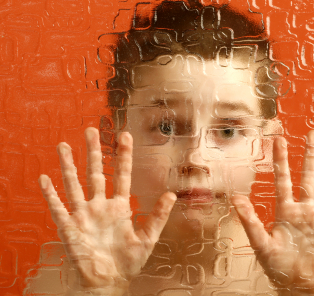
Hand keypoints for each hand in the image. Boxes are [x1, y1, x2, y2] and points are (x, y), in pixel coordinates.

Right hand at [38, 128, 175, 292]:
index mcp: (119, 207)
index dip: (123, 156)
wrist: (107, 282)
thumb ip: (158, 216)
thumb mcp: (148, 239)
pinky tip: (45, 179)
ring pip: (74, 184)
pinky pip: (58, 207)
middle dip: (93, 151)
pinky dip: (51, 194)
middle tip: (91, 130)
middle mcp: (100, 206)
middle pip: (95, 172)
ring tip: (63, 145)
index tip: (124, 136)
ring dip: (68, 165)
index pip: (121, 175)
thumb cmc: (127, 263)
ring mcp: (84, 215)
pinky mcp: (70, 227)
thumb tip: (171, 195)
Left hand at [231, 130, 313, 295]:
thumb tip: (235, 199)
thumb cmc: (278, 266)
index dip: (281, 159)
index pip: (283, 179)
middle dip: (311, 155)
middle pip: (309, 176)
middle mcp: (305, 209)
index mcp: (285, 210)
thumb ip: (250, 221)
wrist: (298, 285)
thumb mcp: (261, 243)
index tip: (279, 139)